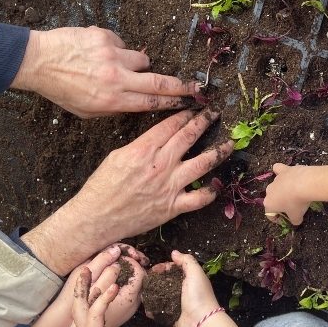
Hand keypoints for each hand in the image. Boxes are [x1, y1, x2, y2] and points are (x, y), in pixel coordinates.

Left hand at [11, 26, 200, 117]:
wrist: (38, 61)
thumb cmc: (60, 89)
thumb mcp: (87, 111)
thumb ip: (114, 108)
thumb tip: (137, 102)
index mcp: (112, 100)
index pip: (152, 102)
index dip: (173, 103)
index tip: (188, 102)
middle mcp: (116, 78)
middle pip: (159, 82)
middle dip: (181, 85)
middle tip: (195, 85)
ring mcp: (111, 55)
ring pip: (141, 59)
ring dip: (136, 64)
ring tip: (117, 66)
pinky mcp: (104, 37)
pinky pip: (122, 43)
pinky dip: (115, 48)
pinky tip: (98, 53)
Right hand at [23, 110, 233, 275]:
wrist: (97, 218)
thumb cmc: (102, 187)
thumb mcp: (117, 156)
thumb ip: (141, 146)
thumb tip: (157, 139)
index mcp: (144, 149)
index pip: (171, 125)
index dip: (186, 114)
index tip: (194, 108)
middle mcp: (161, 164)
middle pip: (189, 136)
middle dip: (205, 121)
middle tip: (215, 113)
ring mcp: (170, 185)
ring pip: (203, 163)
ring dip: (220, 151)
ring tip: (231, 143)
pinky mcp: (174, 206)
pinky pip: (199, 198)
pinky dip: (211, 192)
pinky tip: (217, 185)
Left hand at [71, 268, 127, 326]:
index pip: (93, 315)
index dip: (102, 300)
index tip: (115, 286)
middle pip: (80, 306)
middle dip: (82, 287)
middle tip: (86, 267)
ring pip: (83, 306)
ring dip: (85, 288)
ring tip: (90, 269)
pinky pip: (90, 308)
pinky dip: (92, 295)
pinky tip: (98, 286)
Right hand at [150, 251, 237, 326]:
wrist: (200, 321)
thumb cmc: (198, 295)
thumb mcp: (195, 273)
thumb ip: (186, 261)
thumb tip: (174, 252)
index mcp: (188, 279)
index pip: (172, 269)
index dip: (163, 267)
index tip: (154, 269)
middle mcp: (181, 290)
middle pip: (164, 281)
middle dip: (154, 279)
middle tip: (145, 280)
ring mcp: (174, 303)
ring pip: (159, 295)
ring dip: (150, 293)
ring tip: (142, 292)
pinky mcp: (169, 314)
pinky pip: (157, 310)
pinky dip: (151, 308)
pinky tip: (145, 305)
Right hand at [263, 163, 327, 224]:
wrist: (305, 184)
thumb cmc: (297, 203)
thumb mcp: (297, 216)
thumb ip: (294, 221)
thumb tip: (296, 222)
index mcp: (269, 204)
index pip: (270, 215)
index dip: (278, 219)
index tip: (286, 220)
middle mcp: (269, 191)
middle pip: (273, 200)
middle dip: (280, 204)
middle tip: (292, 207)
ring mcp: (275, 179)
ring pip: (276, 186)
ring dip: (283, 190)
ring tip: (294, 193)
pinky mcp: (283, 170)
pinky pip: (278, 169)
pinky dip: (280, 171)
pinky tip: (285, 173)